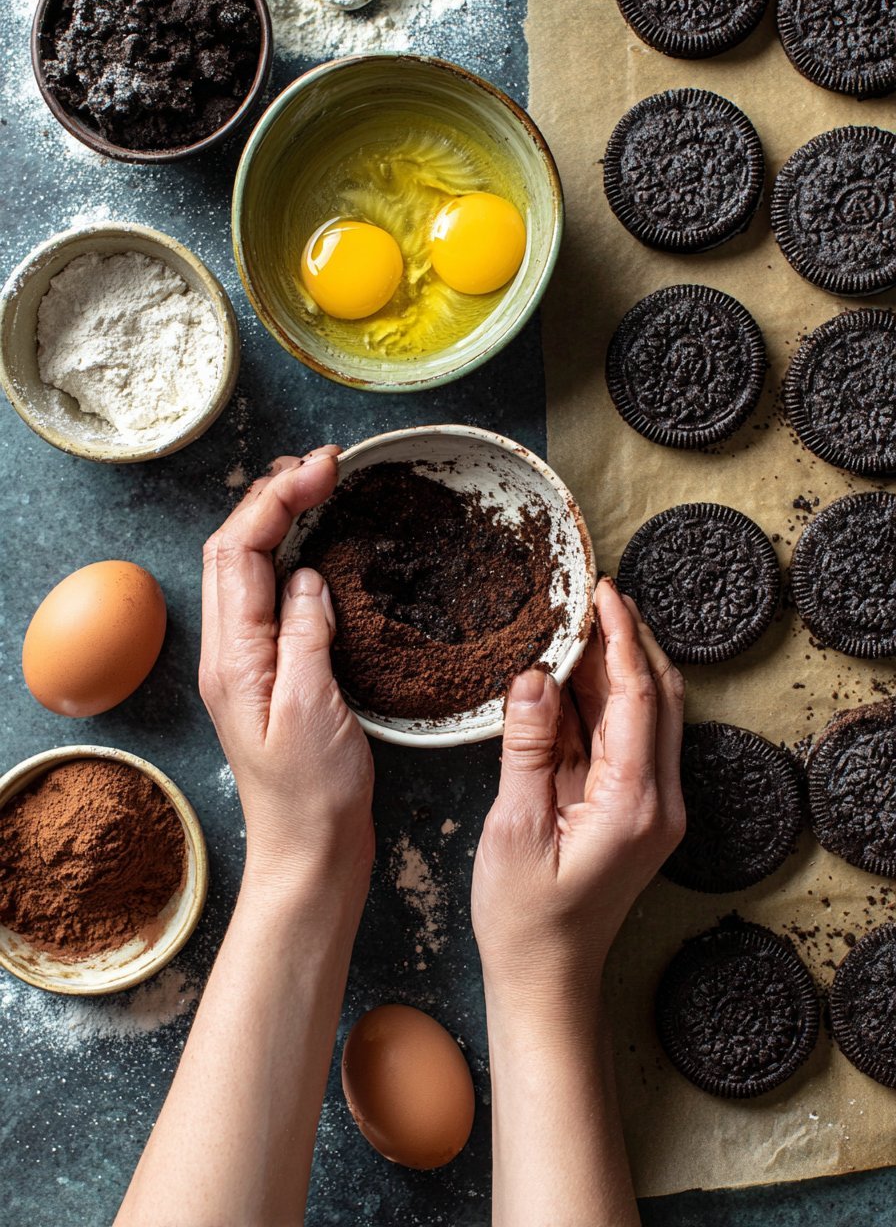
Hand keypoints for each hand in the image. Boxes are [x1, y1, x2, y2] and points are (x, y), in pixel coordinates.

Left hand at [200, 448, 373, 896]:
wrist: (311, 854)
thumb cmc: (312, 796)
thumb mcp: (313, 709)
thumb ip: (306, 635)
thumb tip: (306, 578)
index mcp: (234, 656)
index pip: (240, 552)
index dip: (276, 500)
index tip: (322, 469)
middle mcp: (232, 652)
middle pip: (236, 550)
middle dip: (274, 496)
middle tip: (325, 466)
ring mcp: (250, 662)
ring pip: (251, 569)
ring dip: (280, 521)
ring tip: (319, 487)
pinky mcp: (275, 674)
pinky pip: (272, 597)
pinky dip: (293, 558)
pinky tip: (320, 551)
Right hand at [471, 577, 684, 1010]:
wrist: (547, 979)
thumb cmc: (527, 918)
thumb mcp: (514, 827)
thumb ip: (527, 746)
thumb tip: (533, 675)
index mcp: (633, 802)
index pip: (639, 696)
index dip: (622, 636)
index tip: (604, 592)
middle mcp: (658, 800)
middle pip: (658, 695)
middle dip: (629, 639)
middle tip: (592, 595)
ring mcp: (652, 805)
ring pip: (646, 714)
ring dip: (616, 667)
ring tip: (576, 624)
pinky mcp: (635, 809)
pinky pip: (626, 740)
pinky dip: (602, 703)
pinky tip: (568, 678)